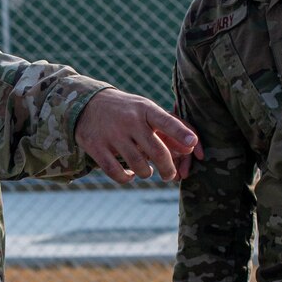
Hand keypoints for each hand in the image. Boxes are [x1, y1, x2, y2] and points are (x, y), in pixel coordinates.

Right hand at [77, 90, 200, 184]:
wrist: (88, 104)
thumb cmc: (127, 111)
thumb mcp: (146, 112)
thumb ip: (168, 129)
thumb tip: (192, 148)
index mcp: (145, 109)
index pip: (166, 121)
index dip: (181, 133)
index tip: (193, 144)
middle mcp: (130, 121)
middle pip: (156, 151)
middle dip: (167, 169)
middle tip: (169, 175)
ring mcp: (112, 134)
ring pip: (138, 165)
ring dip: (146, 173)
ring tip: (146, 171)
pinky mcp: (96, 147)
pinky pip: (116, 172)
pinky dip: (126, 178)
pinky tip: (129, 175)